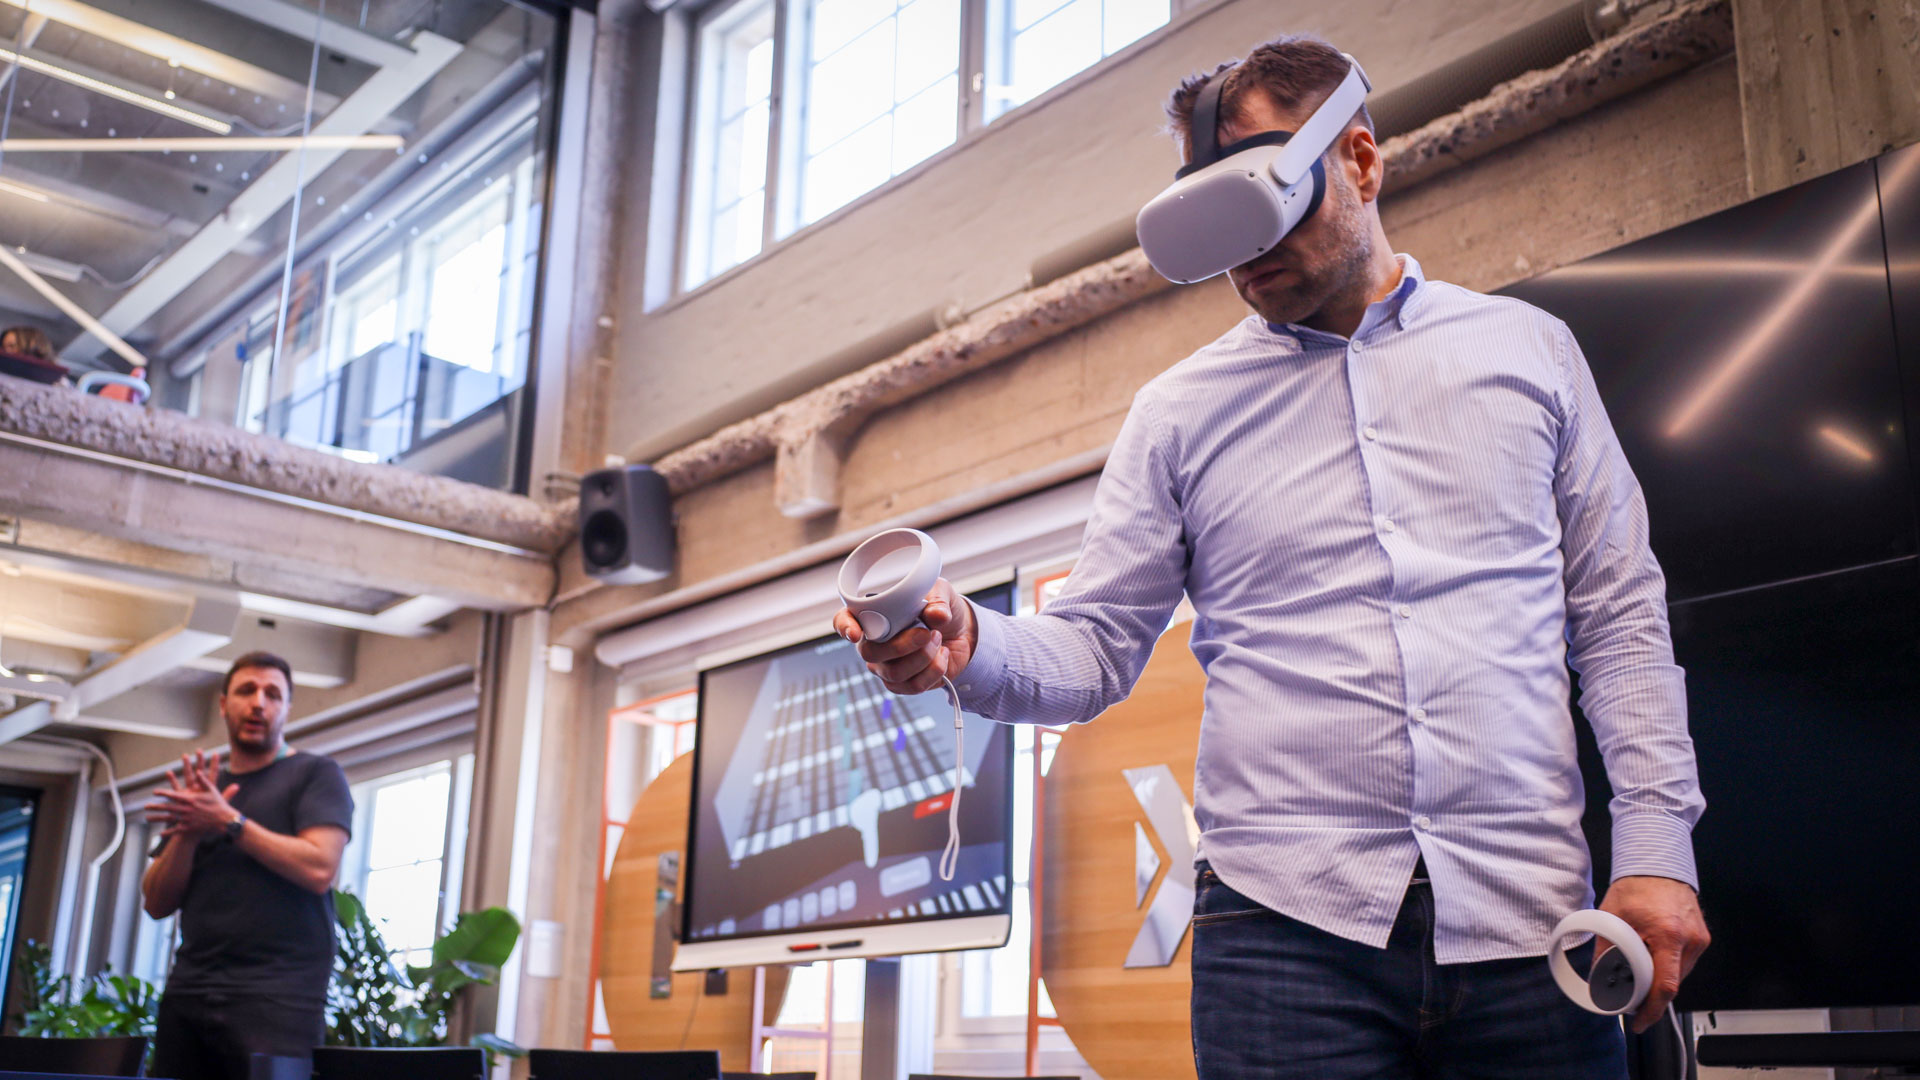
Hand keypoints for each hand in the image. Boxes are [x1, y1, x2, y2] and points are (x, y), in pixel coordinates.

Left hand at [149, 754, 240, 839]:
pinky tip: (161, 834)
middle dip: (156, 806)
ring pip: (169, 819)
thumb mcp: (212, 790)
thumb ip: (204, 781)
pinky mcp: (190, 828)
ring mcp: (187, 820)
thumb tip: (198, 771)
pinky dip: (168, 832)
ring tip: (147, 818)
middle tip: (146, 806)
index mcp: (191, 799)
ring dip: (157, 818)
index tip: (155, 792)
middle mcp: (187, 809)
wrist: (225, 820)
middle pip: (168, 807)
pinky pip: (177, 831)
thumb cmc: (219, 804)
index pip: (173, 795)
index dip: (163, 793)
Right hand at [833, 577, 976, 694]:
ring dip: (923, 657)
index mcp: (873, 615)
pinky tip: (942, 655)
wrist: (962, 632)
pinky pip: (913, 686)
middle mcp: (874, 643)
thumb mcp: (941, 594)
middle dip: (902, 645)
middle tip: (926, 632)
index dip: (844, 627)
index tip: (855, 633)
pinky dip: (934, 670)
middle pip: (871, 653)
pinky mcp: (904, 684)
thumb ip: (938, 602)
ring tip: (938, 639)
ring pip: (894, 673)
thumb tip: (937, 616)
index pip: (843, 621)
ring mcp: (886, 666)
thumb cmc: (940, 609)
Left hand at [1596, 875, 1710, 1031]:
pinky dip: (1668, 967)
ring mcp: (1699, 939)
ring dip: (1659, 980)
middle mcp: (1689, 939)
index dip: (1651, 1010)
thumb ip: (1605, 949)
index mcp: (1668, 935)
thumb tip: (1599, 976)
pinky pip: (1684, 963)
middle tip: (1630, 997)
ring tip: (1639, 971)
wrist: (1657, 864)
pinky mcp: (1701, 937)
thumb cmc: (1636, 886)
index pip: (1665, 986)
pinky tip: (1653, 960)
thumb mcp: (1612, 917)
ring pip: (1679, 976)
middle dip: (1651, 995)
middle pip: (1672, 984)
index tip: (1639, 1022)